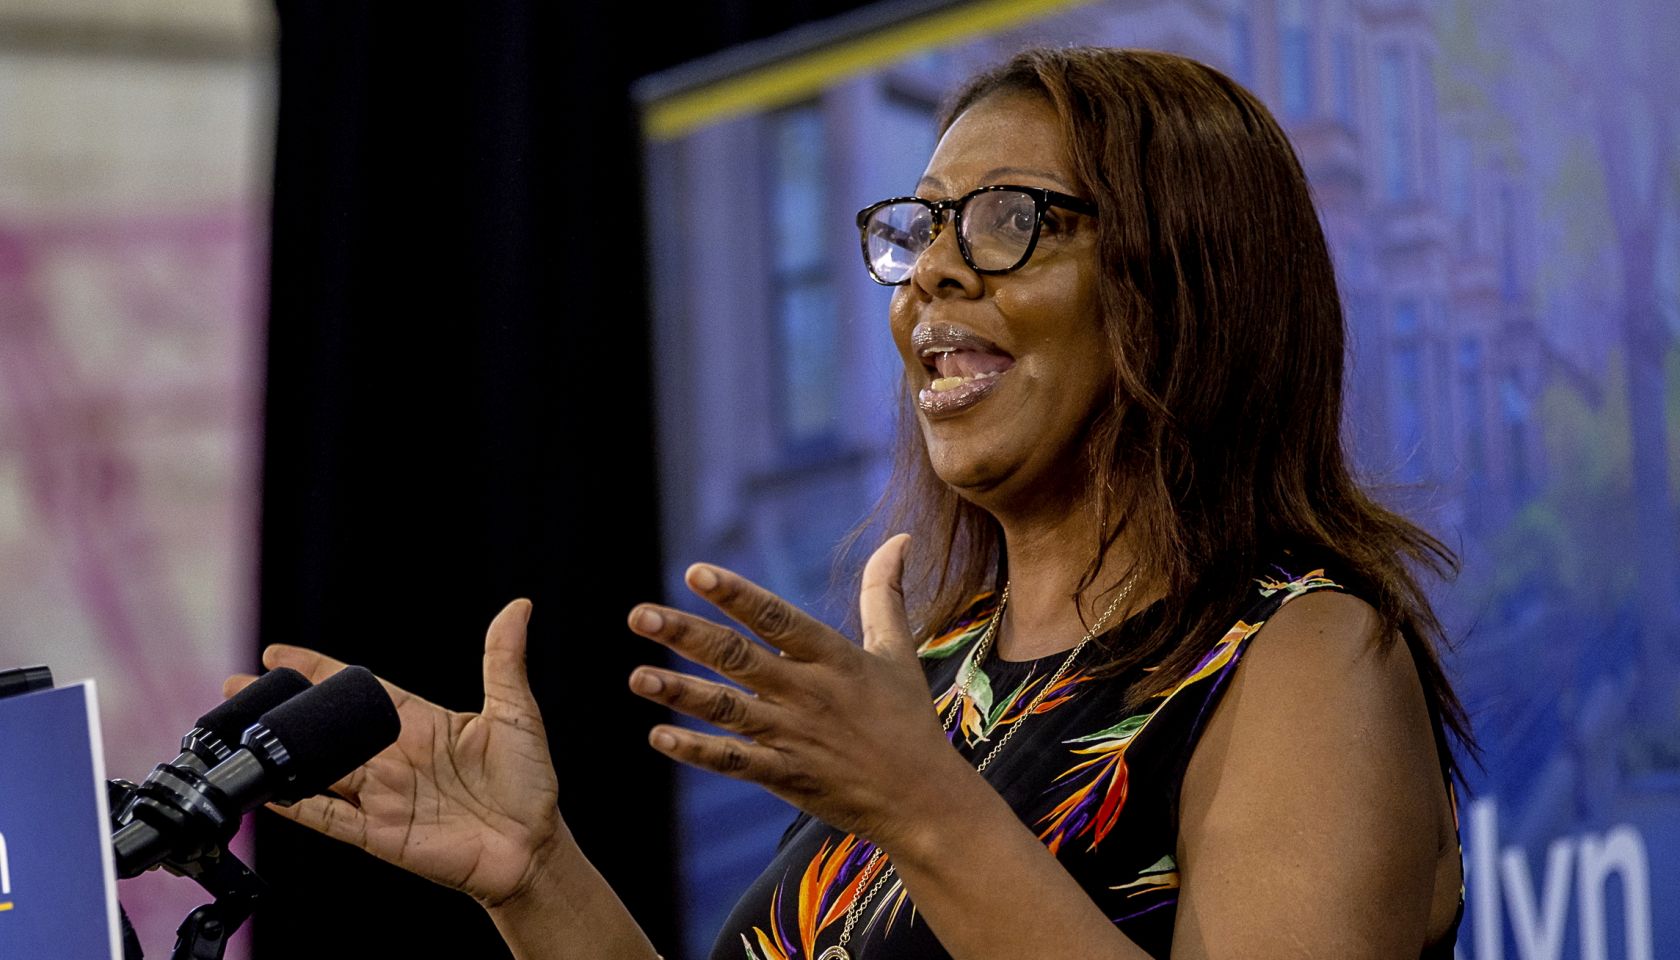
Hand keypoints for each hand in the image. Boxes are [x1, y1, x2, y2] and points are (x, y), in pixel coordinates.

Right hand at [223, 600, 562, 907]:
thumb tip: (519, 607)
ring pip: (319, 769)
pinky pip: (329, 817)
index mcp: (419, 723)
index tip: (278, 652)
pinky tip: (268, 791)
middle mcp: (393, 756)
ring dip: (280, 751)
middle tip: (238, 684)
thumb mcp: (515, 714)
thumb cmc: (528, 782)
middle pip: (327, 727)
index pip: (360, 689)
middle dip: (283, 707)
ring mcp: (383, 795)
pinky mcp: (380, 833)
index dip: (319, 669)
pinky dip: (298, 806)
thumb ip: (503, 661)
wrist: (533, 849)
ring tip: (238, 732)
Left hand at [626, 534, 966, 848]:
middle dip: (687, 635)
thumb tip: (899, 538)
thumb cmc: (907, 720)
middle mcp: (808, 692)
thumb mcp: (897, 651)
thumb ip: (884, 593)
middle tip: (639, 616)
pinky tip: (660, 736)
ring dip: (680, 692)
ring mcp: (794, 735)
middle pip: (739, 657)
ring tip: (637, 676)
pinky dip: (698, 751)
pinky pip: (735, 762)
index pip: (776, 618)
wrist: (923, 799)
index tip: (696, 573)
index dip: (736, 595)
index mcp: (832, 657)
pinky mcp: (786, 775)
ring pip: (727, 709)